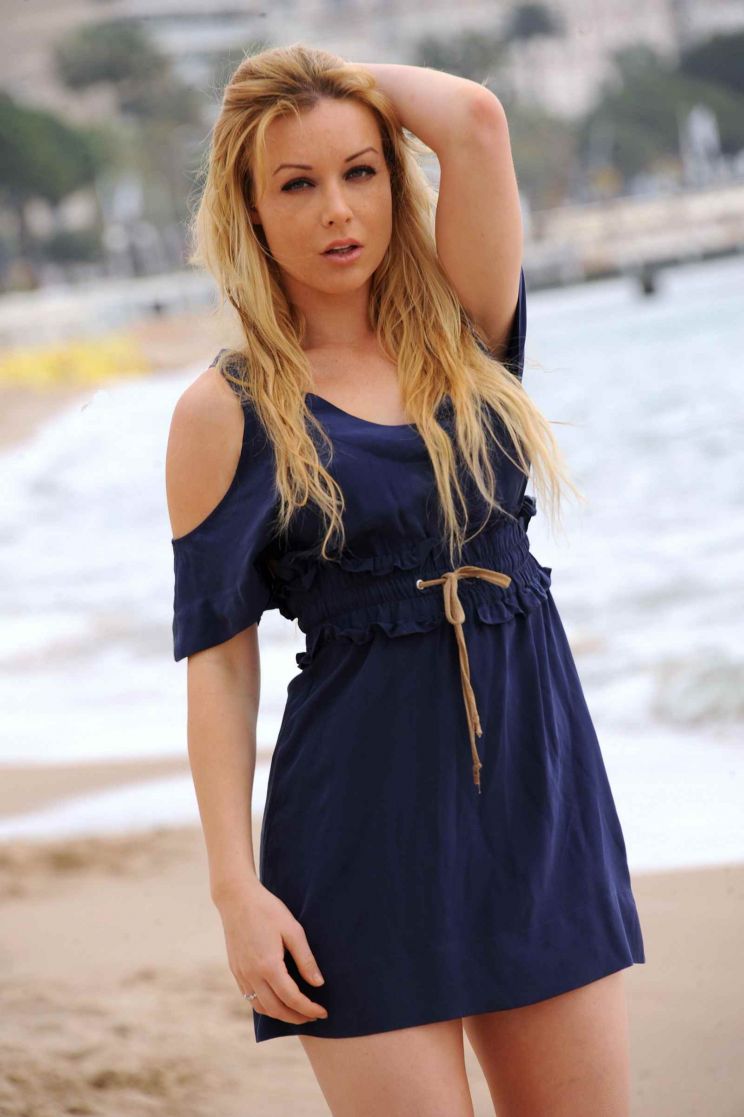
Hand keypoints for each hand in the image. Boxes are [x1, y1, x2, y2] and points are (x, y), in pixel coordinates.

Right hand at [216, 880, 328, 1024]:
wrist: (236, 898)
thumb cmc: (267, 910)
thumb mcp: (293, 930)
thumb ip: (305, 959)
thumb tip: (318, 983)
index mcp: (268, 965)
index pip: (292, 998)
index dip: (309, 1009)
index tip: (323, 1012)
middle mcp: (252, 975)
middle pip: (276, 1009)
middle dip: (296, 1017)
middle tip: (313, 1017)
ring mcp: (241, 974)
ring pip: (261, 1007)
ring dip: (280, 1015)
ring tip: (297, 1012)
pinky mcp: (235, 970)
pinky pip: (250, 997)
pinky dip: (265, 1006)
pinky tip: (276, 1000)